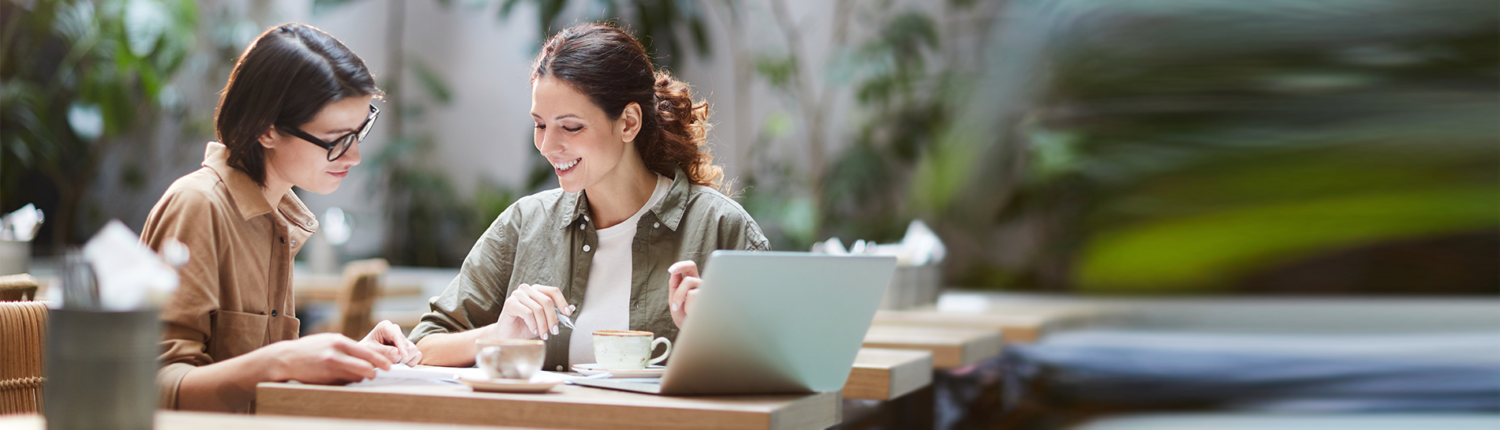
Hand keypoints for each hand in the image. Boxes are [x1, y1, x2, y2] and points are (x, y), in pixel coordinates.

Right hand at [259, 333, 391, 384]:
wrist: (286, 359)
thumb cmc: (310, 349)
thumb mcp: (328, 340)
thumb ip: (346, 346)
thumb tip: (367, 356)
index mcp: (339, 341)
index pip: (366, 352)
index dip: (380, 360)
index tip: (389, 365)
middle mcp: (336, 354)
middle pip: (365, 367)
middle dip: (375, 372)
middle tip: (379, 374)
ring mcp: (330, 368)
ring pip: (356, 377)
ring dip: (360, 377)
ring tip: (356, 375)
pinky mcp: (325, 379)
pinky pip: (344, 383)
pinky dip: (347, 382)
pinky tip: (342, 378)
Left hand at [360, 320, 421, 365]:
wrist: (364, 357)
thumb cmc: (364, 352)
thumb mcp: (369, 351)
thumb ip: (382, 352)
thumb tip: (397, 353)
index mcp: (385, 327)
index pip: (398, 336)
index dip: (402, 347)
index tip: (404, 357)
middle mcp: (396, 331)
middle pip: (409, 345)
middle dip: (401, 357)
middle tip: (390, 363)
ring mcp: (403, 340)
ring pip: (414, 351)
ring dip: (405, 361)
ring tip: (393, 363)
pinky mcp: (407, 348)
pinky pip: (417, 355)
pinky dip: (410, 362)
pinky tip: (400, 364)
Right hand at [494, 283, 571, 339]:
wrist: (508, 335)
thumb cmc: (525, 326)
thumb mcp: (544, 320)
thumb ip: (556, 314)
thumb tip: (571, 309)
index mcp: (536, 290)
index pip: (553, 291)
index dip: (562, 302)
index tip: (567, 314)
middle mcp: (527, 289)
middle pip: (547, 301)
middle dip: (553, 319)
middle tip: (554, 331)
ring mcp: (517, 295)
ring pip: (538, 309)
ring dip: (543, 325)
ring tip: (543, 334)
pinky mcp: (510, 303)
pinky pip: (527, 313)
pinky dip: (533, 324)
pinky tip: (533, 331)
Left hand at [668, 260, 700, 328]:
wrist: (696, 332)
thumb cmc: (686, 318)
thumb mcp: (676, 302)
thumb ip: (674, 287)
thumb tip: (673, 273)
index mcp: (691, 283)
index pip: (687, 268)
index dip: (679, 266)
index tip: (671, 270)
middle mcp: (699, 283)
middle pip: (691, 265)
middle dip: (680, 264)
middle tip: (672, 270)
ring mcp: (705, 288)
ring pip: (688, 281)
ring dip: (678, 295)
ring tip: (680, 308)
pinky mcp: (710, 295)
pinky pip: (693, 293)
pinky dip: (688, 304)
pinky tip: (692, 312)